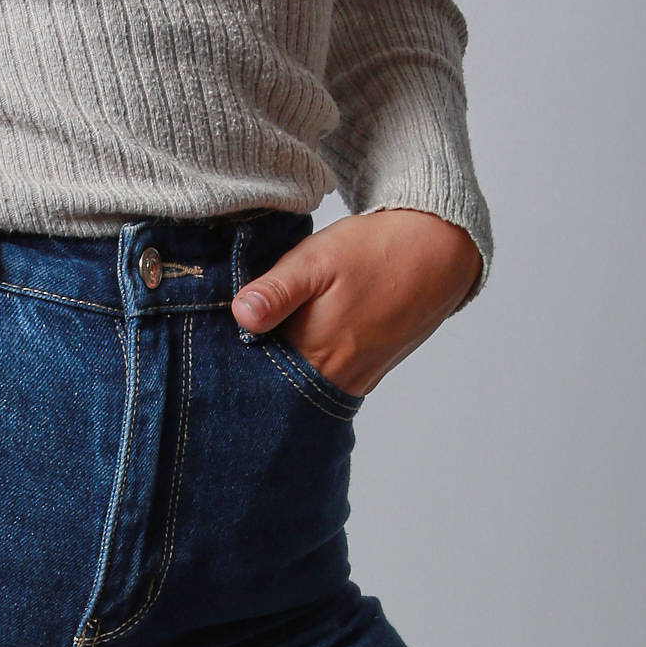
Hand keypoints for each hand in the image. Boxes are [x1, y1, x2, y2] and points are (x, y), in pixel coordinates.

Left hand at [229, 208, 483, 397]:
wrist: (439, 251)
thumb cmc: (375, 252)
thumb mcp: (318, 260)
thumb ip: (276, 291)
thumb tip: (240, 315)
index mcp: (313, 356)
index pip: (254, 380)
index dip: (228, 371)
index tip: (207, 356)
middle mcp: (331, 381)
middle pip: (274, 395)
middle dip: (249, 382)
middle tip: (219, 361)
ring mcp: (351, 383)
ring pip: (297, 393)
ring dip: (275, 379)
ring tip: (255, 354)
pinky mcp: (363, 376)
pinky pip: (321, 386)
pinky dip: (302, 374)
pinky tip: (290, 352)